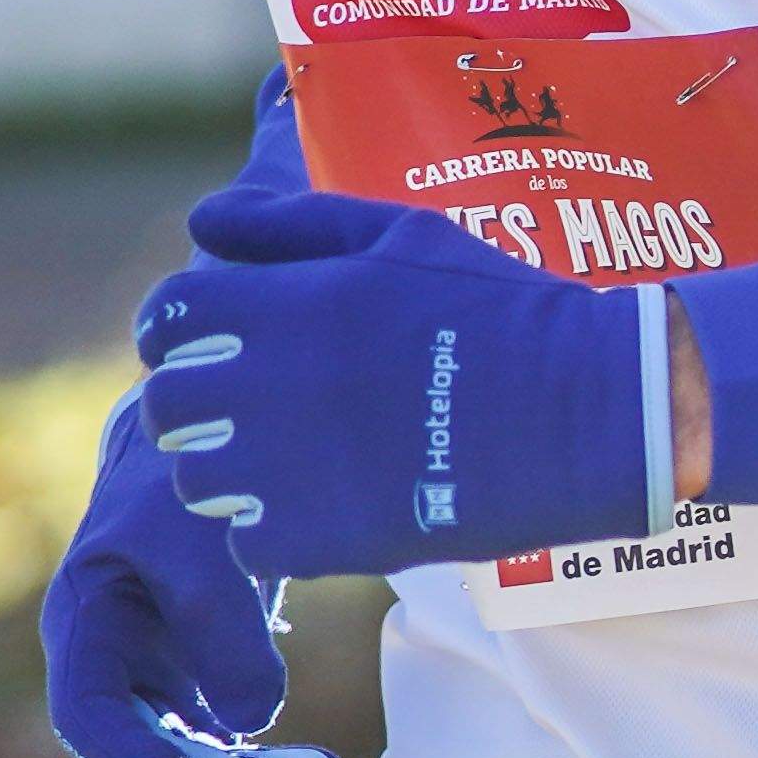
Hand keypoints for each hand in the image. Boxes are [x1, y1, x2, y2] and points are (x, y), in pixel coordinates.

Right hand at [41, 380, 349, 757]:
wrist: (212, 447)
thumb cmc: (189, 479)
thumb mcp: (198, 537)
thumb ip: (220, 623)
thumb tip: (252, 723)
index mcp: (83, 622)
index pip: (90, 714)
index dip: (135, 756)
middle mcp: (108, 663)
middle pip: (147, 752)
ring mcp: (153, 676)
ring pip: (190, 757)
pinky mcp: (197, 677)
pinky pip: (224, 739)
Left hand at [137, 183, 659, 584]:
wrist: (588, 406)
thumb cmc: (500, 308)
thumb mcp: (403, 236)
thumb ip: (294, 223)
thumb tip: (206, 217)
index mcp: (288, 304)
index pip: (169, 315)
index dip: (180, 327)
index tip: (211, 340)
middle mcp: (270, 383)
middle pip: (169, 401)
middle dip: (197, 399)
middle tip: (252, 404)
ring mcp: (288, 467)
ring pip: (197, 477)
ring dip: (230, 466)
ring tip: (291, 457)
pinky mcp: (317, 537)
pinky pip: (247, 540)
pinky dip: (275, 527)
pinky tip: (327, 502)